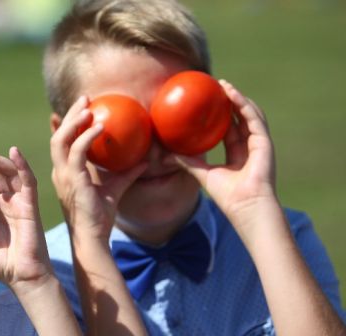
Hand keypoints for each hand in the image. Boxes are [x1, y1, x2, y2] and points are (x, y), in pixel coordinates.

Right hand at [50, 96, 146, 241]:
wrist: (93, 238)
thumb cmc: (100, 217)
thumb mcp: (115, 189)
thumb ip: (127, 173)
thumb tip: (147, 160)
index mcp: (65, 172)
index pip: (62, 142)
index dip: (68, 123)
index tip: (82, 107)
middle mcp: (60, 171)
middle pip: (58, 135)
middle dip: (69, 114)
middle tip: (85, 99)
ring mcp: (64, 175)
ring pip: (60, 140)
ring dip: (73, 121)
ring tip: (88, 107)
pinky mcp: (73, 180)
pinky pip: (77, 152)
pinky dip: (87, 136)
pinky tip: (101, 126)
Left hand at [168, 80, 277, 233]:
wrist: (245, 206)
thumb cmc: (226, 196)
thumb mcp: (203, 173)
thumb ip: (188, 162)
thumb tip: (167, 155)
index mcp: (238, 154)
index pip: (230, 129)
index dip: (220, 114)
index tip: (209, 101)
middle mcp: (250, 146)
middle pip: (240, 117)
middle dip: (229, 100)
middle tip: (215, 86)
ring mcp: (259, 144)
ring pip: (249, 114)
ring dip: (237, 98)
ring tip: (224, 85)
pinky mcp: (264, 142)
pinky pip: (254, 118)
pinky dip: (244, 105)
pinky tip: (233, 94)